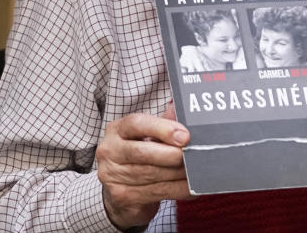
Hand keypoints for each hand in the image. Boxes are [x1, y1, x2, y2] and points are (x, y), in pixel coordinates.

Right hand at [96, 104, 191, 229]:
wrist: (120, 191)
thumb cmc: (139, 156)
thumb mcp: (147, 136)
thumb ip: (164, 122)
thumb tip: (181, 108)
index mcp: (117, 130)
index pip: (136, 124)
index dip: (162, 129)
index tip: (185, 136)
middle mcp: (109, 151)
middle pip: (143, 152)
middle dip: (172, 154)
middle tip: (193, 154)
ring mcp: (112, 176)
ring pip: (151, 174)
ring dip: (178, 173)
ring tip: (196, 170)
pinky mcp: (121, 196)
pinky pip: (156, 192)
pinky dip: (178, 189)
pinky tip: (190, 186)